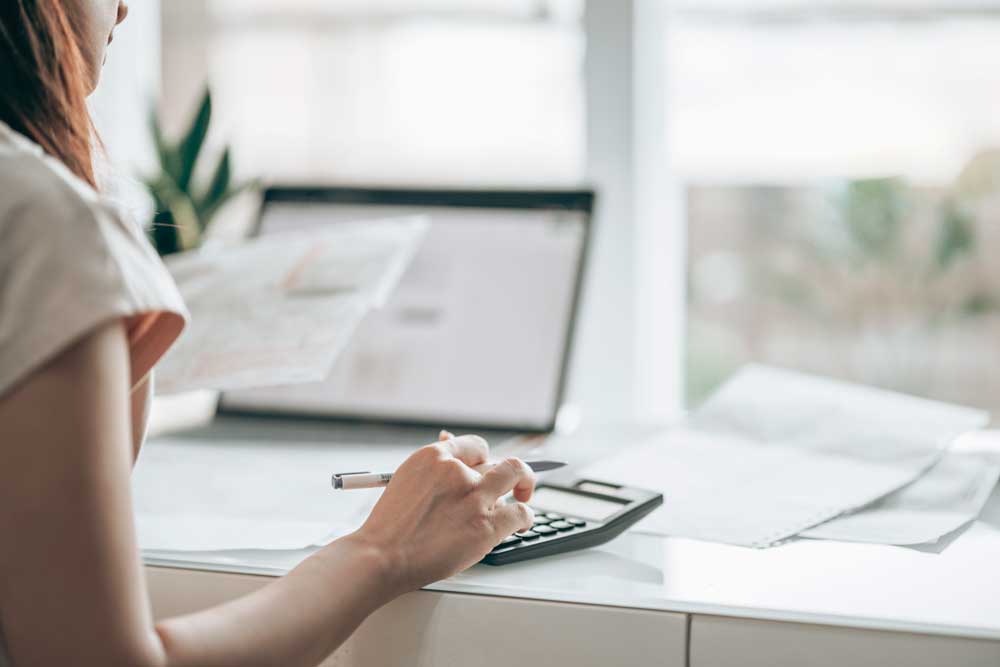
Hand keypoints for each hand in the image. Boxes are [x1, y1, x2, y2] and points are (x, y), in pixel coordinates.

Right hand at [349, 432, 536, 593]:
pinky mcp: (486, 525)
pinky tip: (521, 523)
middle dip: (507, 472)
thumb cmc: (390, 526)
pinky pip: (521, 512)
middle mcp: (457, 472)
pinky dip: (525, 517)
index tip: (488, 468)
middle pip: (498, 460)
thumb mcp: (405, 480)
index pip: (475, 447)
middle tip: (512, 483)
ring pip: (516, 475)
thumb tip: (450, 441)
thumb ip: (434, 467)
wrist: (381, 556)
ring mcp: (474, 497)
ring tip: (522, 497)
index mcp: (434, 457)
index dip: (485, 459)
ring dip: (522, 486)